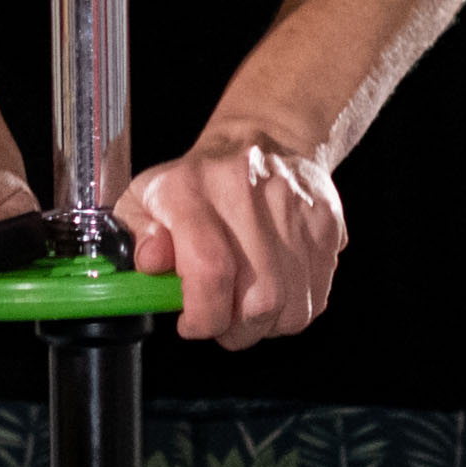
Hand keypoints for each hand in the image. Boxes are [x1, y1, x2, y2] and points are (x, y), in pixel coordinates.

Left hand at [124, 131, 347, 348]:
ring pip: (292, 309)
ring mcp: (295, 210)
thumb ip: (136, 236)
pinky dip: (293, 309)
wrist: (263, 136)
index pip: (210, 270)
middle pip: (260, 301)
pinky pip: (316, 298)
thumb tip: (151, 262)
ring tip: (247, 303)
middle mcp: (248, 195)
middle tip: (220, 318)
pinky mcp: (328, 224)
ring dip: (266, 324)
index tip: (192, 321)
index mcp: (191, 190)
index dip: (202, 315)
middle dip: (236, 329)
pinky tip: (274, 288)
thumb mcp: (145, 199)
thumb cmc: (197, 181)